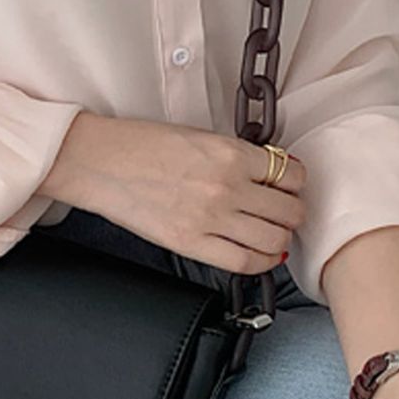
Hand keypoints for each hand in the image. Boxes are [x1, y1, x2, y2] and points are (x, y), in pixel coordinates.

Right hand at [39, 111, 307, 275]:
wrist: (101, 161)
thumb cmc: (141, 144)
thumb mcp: (199, 136)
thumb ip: (236, 156)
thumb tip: (269, 174)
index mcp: (231, 153)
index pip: (291, 174)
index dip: (297, 183)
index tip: (290, 187)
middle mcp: (227, 186)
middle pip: (289, 210)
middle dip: (292, 213)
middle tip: (284, 213)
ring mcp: (210, 218)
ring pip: (273, 239)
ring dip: (279, 238)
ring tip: (270, 233)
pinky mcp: (190, 243)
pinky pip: (243, 262)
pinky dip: (260, 261)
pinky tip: (259, 255)